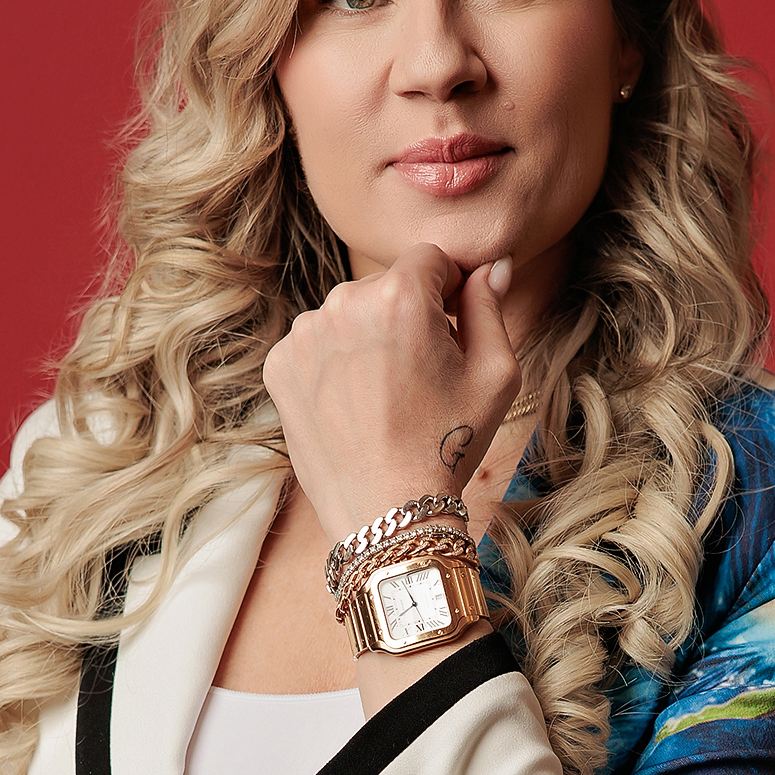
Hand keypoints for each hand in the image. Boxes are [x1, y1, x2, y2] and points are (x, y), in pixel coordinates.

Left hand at [262, 244, 520, 543]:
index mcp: (399, 297)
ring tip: (386, 394)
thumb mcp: (495, 374)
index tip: (453, 327)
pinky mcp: (280, 365)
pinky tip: (355, 405)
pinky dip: (336, 364)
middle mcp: (342, 304)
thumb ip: (490, 307)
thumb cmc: (448, 446)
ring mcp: (304, 335)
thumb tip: (491, 266)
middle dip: (407, 314)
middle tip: (422, 374)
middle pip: (385, 285)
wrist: (387, 514)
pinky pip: (317, 344)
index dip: (449, 288)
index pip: (430, 259)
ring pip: (348, 314)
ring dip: (368, 337)